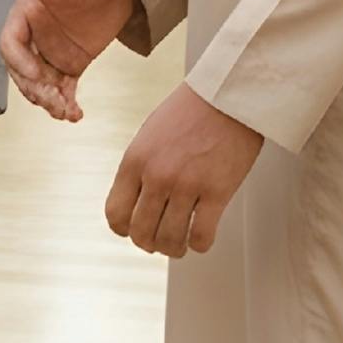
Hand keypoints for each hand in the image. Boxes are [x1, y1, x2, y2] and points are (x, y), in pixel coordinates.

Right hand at [0, 0, 141, 122]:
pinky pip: (62, 90)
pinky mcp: (70, 65)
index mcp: (27, 12)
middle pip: (22, 70)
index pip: (10, 41)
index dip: (18, 61)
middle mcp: (34, 35)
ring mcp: (51, 53)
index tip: (36, 75)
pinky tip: (76, 115)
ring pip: (40, 85)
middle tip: (54, 100)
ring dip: (49, 102)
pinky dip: (66, 105)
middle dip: (34, 88)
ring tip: (67, 112)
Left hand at [103, 83, 263, 259]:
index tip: (134, 230)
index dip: (124, 229)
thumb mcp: (149, 136)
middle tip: (160, 241)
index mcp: (135, 161)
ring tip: (181, 243)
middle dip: (150, 243)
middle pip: (141, 233)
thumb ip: (140, 169)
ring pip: (170, 240)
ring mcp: (186, 185)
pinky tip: (202, 237)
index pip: (115, 214)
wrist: (227, 94)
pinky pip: (201, 236)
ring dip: (174, 248)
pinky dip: (199, 244)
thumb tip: (137, 203)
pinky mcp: (217, 191)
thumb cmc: (190, 111)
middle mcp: (156, 176)